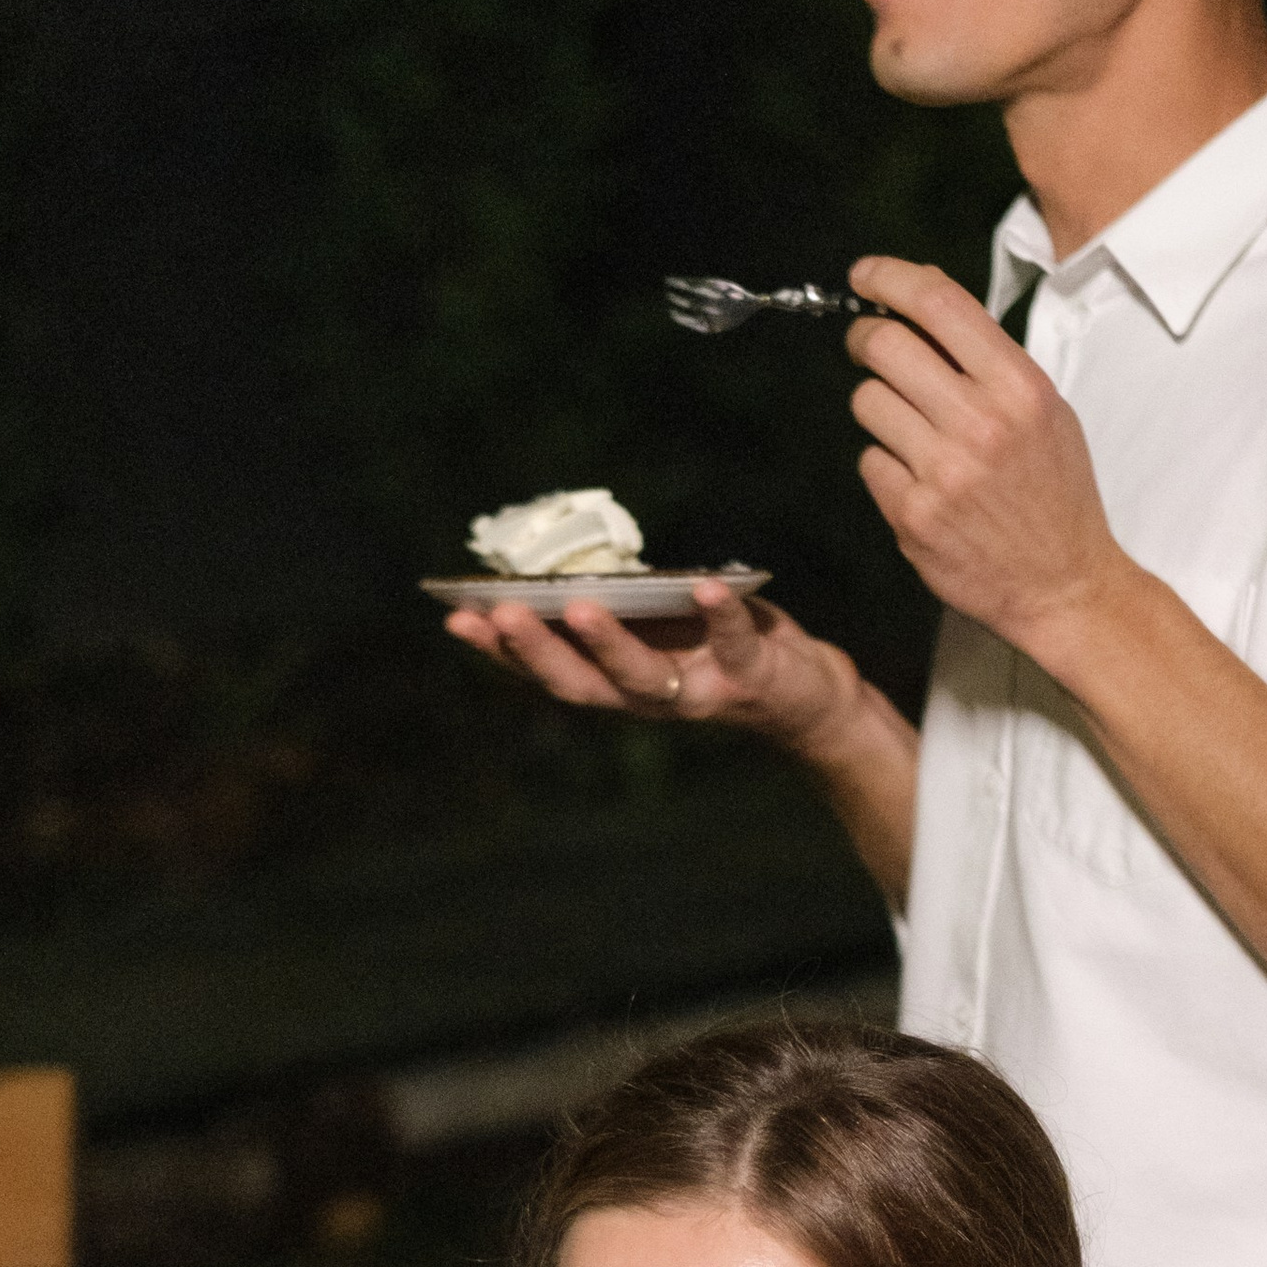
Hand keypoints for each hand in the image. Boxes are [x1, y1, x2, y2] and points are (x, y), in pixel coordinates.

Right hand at [443, 580, 861, 759]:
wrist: (811, 699)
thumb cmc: (724, 651)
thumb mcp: (665, 630)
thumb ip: (622, 610)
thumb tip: (563, 566)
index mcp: (620, 684)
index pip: (549, 671)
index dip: (502, 652)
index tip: (456, 618)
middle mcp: (650, 699)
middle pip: (582, 685)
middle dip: (537, 651)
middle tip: (499, 614)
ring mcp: (699, 693)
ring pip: (644, 678)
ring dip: (609, 643)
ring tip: (579, 605)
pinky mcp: (752, 675)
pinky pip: (733, 642)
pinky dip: (719, 615)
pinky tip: (702, 583)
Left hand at [845, 255, 1128, 656]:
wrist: (1063, 583)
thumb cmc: (1055, 492)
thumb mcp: (1045, 409)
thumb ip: (988, 357)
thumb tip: (924, 300)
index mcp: (1018, 387)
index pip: (938, 303)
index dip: (889, 277)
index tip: (865, 275)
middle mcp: (980, 423)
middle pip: (886, 345)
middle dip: (866, 338)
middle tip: (869, 345)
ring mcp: (942, 472)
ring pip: (867, 402)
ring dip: (878, 406)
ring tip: (910, 427)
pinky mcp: (913, 515)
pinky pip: (870, 462)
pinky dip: (886, 464)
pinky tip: (919, 479)